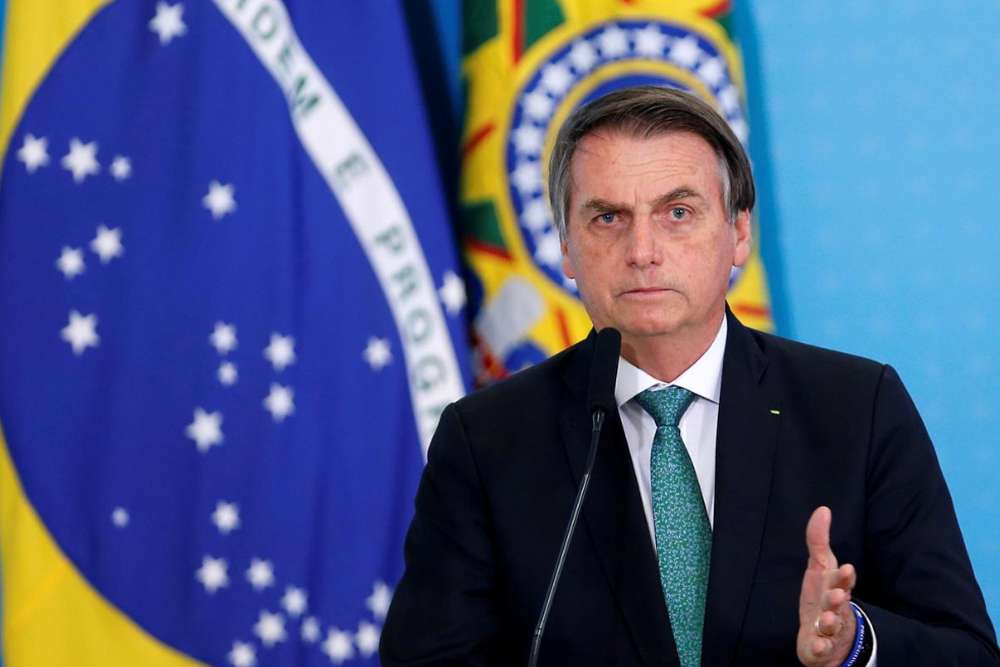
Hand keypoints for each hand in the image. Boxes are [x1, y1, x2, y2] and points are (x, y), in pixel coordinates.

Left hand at [797, 506, 857, 666]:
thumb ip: (818, 540)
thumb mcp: (819, 567)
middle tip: (839, 595)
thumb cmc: (823, 595)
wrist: (826, 634)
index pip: (843, 581)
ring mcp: (829, 629)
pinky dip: (820, 647)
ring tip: (826, 618)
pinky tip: (817, 645)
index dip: (845, 577)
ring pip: (831, 626)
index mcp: (835, 589)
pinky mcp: (820, 646)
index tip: (848, 569)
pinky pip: (821, 648)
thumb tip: (823, 509)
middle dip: (839, 599)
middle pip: (839, 604)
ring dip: (830, 622)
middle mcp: (836, 609)